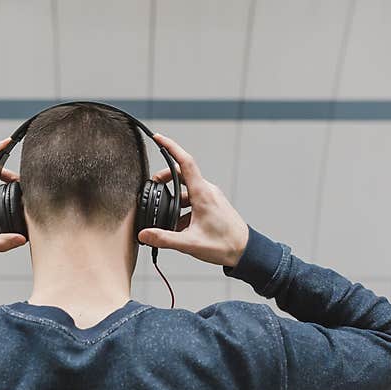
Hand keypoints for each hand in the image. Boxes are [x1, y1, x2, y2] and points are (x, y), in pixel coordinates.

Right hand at [137, 133, 248, 267]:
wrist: (245, 251)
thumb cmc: (224, 245)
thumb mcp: (190, 243)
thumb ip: (165, 239)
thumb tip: (145, 234)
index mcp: (202, 194)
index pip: (185, 162)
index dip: (170, 147)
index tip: (158, 138)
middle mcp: (207, 191)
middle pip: (182, 175)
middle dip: (165, 179)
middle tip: (153, 187)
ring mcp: (211, 198)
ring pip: (186, 191)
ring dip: (173, 198)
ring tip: (163, 215)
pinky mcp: (212, 205)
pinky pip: (193, 201)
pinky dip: (182, 208)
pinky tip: (177, 226)